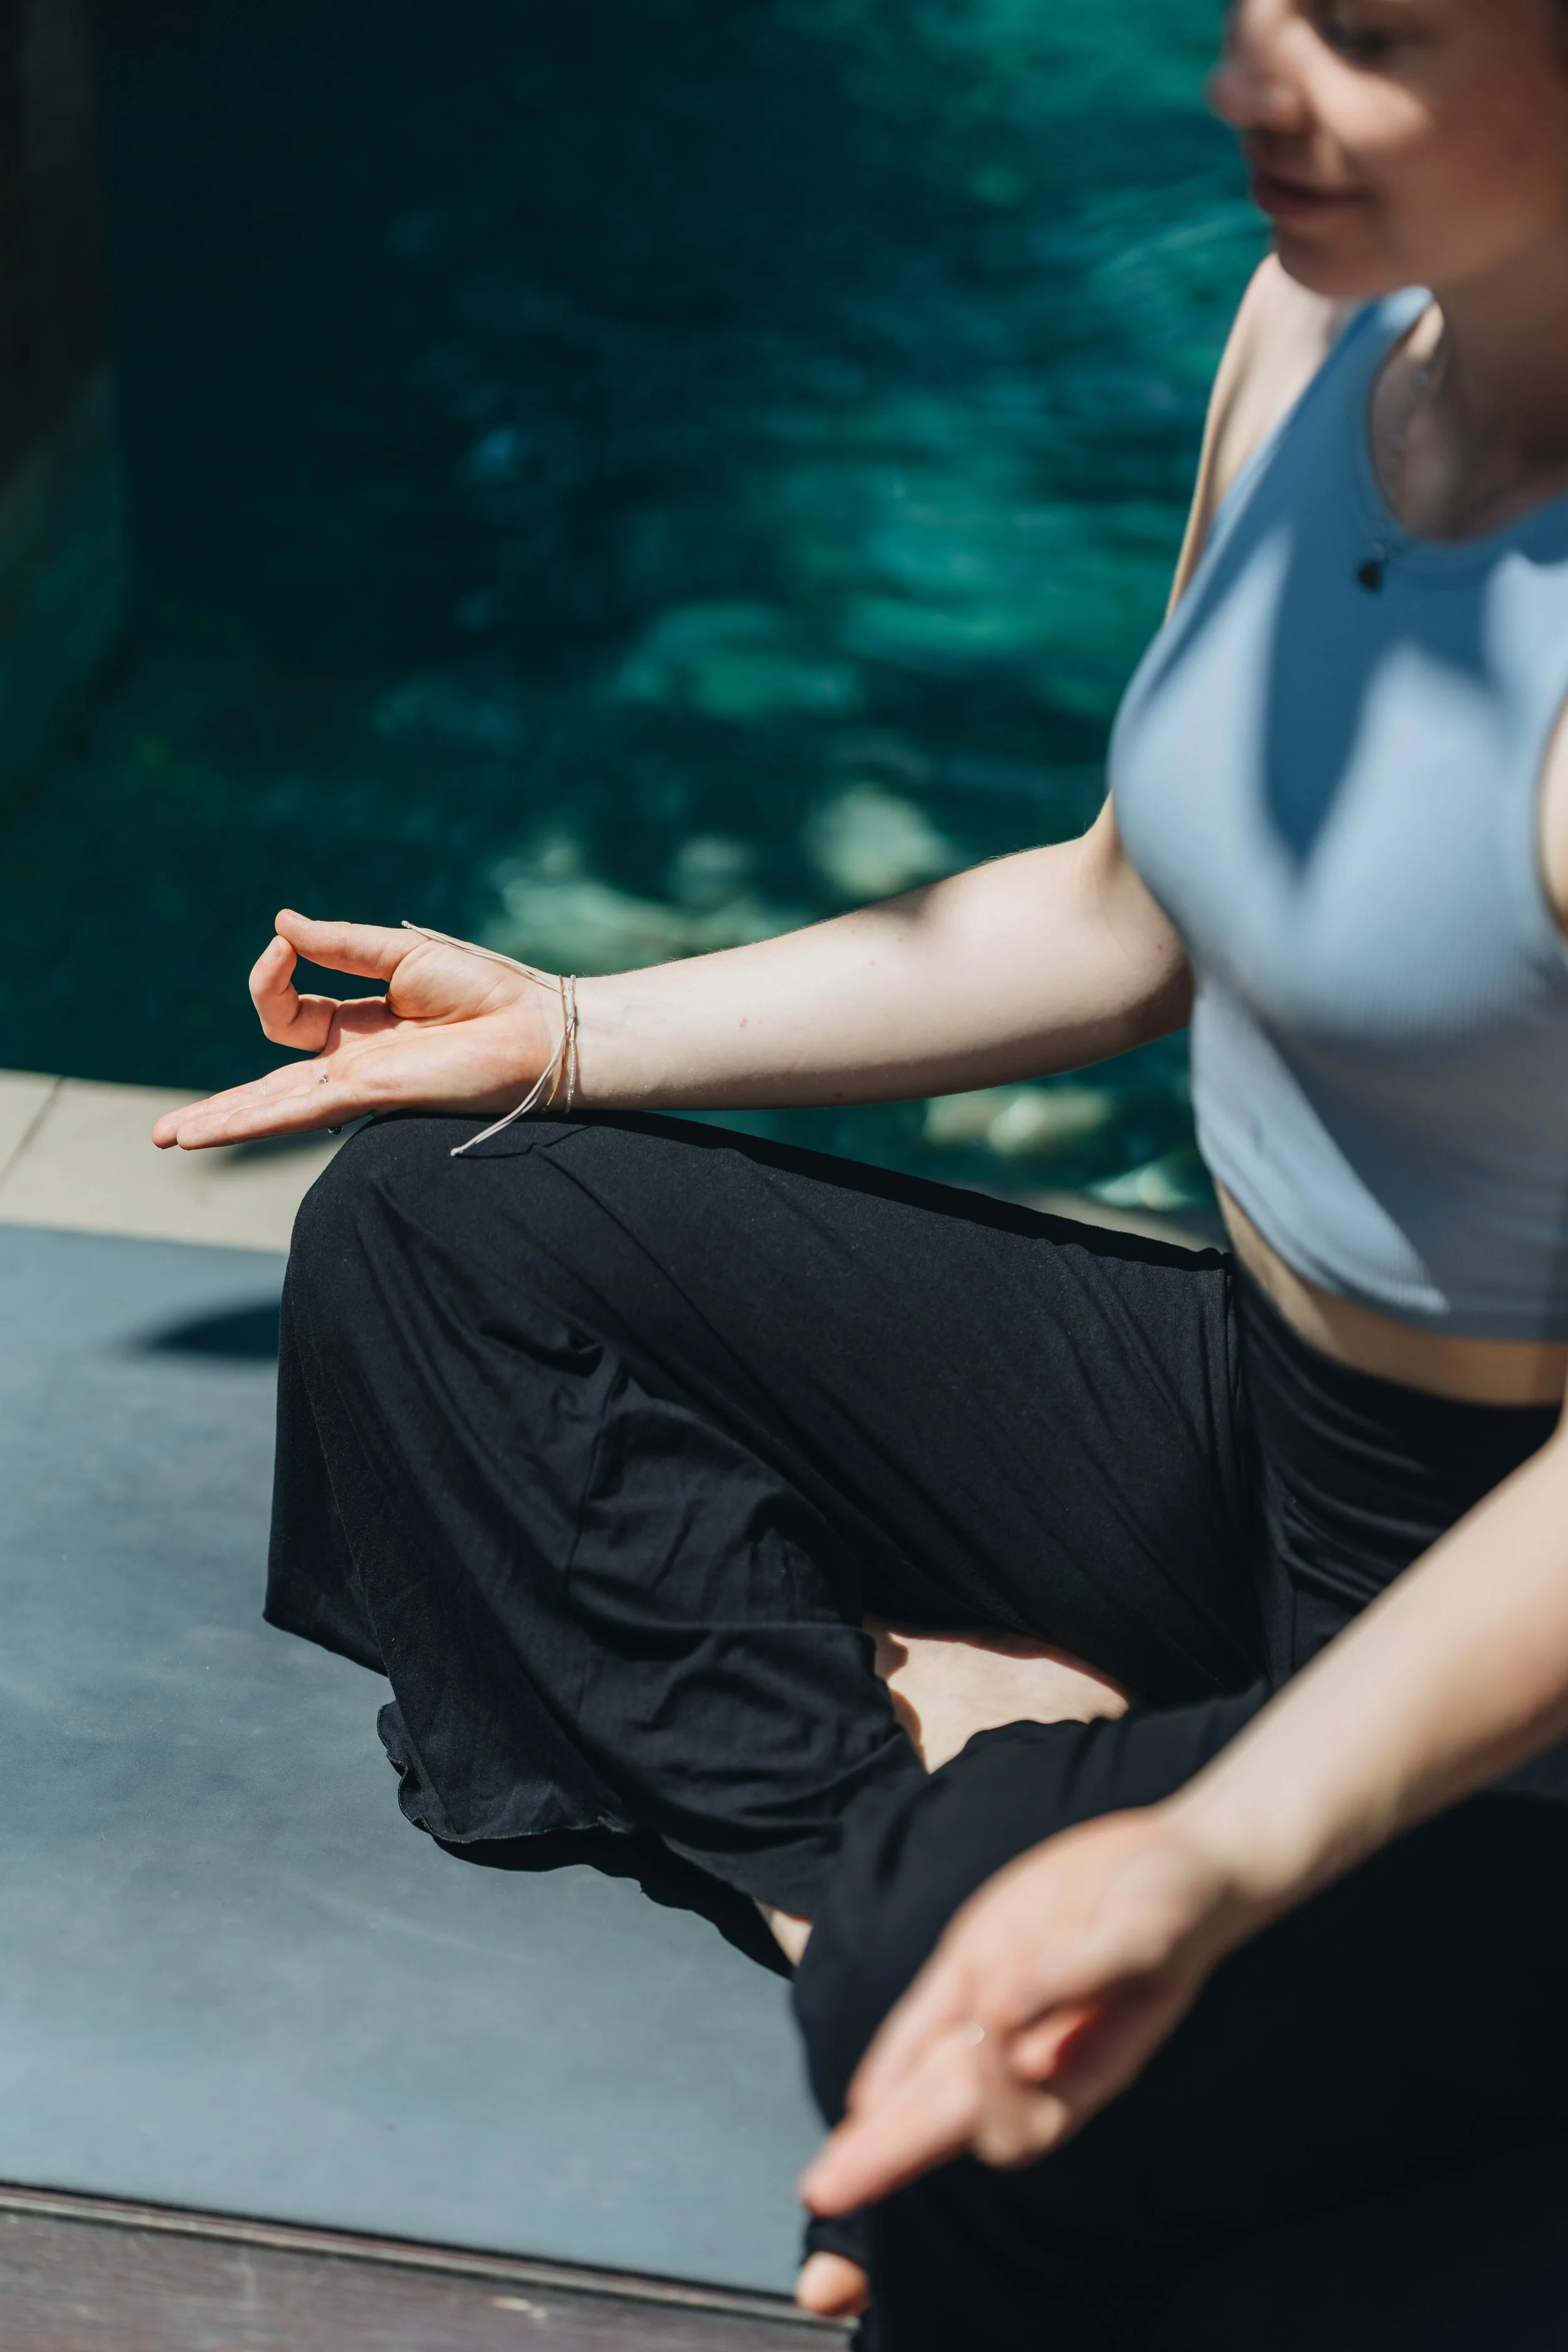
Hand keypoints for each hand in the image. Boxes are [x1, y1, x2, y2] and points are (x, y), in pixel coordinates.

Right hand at [152, 911, 560, 1149]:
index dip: (273, 971)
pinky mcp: (370, 1095)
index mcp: (360, 1023)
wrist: (537, 1029)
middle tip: (168, 1130)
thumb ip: (339, 946)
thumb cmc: (488, 990)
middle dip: (219, 1105)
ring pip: (271, 1106)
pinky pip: (297, 1110)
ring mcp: (357, 1083)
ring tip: (169, 1139)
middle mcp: (352, 1060)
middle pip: (267, 1083)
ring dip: (219, 1121)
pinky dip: (251, 1119)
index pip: (290, 1009)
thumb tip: (280, 923)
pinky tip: (211, 1132)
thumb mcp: (401, 956)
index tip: (284, 943)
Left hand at [801, 1806, 1247, 2215]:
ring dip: (880, 2134)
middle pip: (952, 2122)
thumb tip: (1007, 2009)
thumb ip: (1077, 1975)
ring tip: (831, 2180)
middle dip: (887, 2158)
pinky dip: (896, 2061)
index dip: (973, 2105)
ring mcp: (1005, 2015)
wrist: (1176, 1862)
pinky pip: (930, 2027)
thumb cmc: (1176, 1910)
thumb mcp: (1142, 1937)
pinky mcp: (984, 1963)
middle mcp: (1035, 2054)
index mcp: (1083, 2066)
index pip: (1013, 2122)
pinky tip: (868, 2098)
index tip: (951, 2064)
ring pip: (932, 2088)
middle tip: (824, 2193)